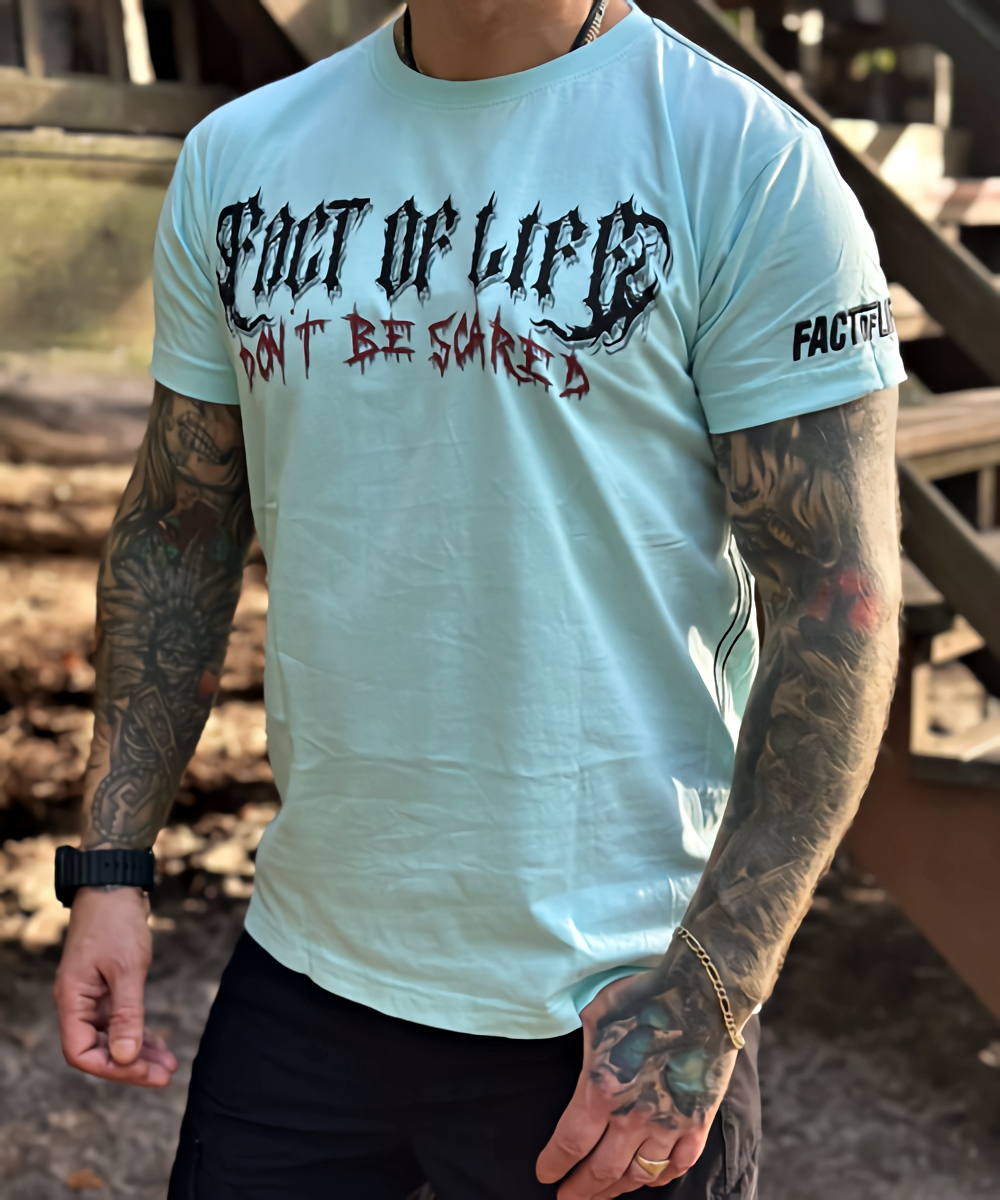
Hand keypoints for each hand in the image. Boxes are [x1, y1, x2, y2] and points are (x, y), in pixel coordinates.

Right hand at [54, 886, 177, 1087]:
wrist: (115, 886)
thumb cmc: (116, 922)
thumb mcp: (127, 968)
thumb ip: (127, 1014)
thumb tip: (126, 1057)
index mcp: (72, 1000)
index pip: (81, 1052)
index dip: (111, 1067)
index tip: (143, 1069)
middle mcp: (77, 1003)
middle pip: (98, 1049)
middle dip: (131, 1065)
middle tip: (165, 1076)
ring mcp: (91, 996)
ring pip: (111, 1037)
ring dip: (138, 1052)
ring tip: (169, 1065)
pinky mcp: (106, 988)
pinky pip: (119, 1021)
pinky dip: (138, 1032)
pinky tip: (158, 1043)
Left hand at [537, 971, 736, 1197]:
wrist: (702, 995)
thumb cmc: (645, 996)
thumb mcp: (596, 1013)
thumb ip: (585, 1044)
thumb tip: (581, 1056)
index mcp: (601, 1090)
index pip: (570, 1143)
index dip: (554, 1164)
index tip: (544, 1174)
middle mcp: (633, 1117)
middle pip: (601, 1170)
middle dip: (580, 1189)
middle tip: (566, 1198)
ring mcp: (669, 1125)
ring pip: (638, 1175)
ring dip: (616, 1189)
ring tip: (602, 1194)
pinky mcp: (698, 1123)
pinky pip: (677, 1166)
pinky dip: (660, 1179)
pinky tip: (648, 1179)